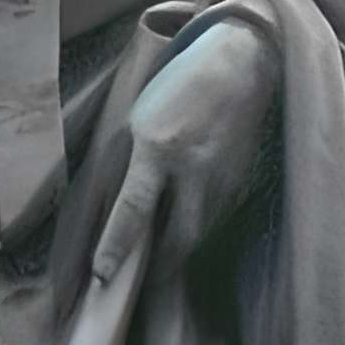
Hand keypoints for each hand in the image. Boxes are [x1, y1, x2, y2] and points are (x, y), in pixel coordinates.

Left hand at [93, 18, 279, 285]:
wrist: (241, 63)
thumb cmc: (180, 86)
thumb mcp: (140, 118)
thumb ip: (127, 162)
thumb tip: (109, 208)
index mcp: (160, 148)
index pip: (134, 209)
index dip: (116, 246)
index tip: (102, 275)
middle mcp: (195, 169)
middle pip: (178, 238)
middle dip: (159, 268)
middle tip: (138, 281)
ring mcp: (224, 178)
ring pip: (200, 232)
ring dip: (178, 249)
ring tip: (159, 259)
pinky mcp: (243, 181)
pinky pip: (216, 216)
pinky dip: (198, 227)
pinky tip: (185, 223)